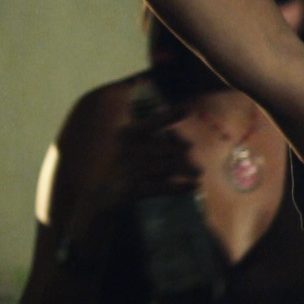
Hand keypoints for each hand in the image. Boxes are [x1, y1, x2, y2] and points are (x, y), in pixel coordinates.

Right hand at [65, 104, 198, 239]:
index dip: (169, 116)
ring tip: (199, 172)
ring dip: (188, 169)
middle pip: (170, 149)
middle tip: (197, 161)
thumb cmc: (127, 165)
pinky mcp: (134, 188)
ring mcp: (131, 169)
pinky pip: (164, 187)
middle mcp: (129, 149)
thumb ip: (160, 141)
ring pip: (170, 166)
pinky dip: (180, 187)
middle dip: (185, 155)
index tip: (187, 110)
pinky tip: (194, 186)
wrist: (103, 194)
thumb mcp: (137, 146)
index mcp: (128, 133)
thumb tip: (188, 145)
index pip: (152, 123)